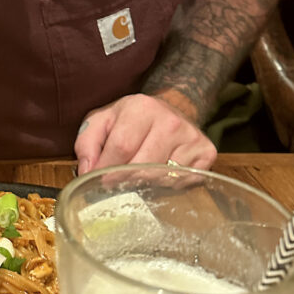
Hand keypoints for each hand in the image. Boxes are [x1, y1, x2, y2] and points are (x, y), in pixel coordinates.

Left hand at [74, 93, 216, 174]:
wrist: (169, 110)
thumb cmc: (130, 120)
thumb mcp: (102, 122)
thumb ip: (87, 143)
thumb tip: (87, 171)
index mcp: (142, 108)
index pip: (122, 147)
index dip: (106, 169)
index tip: (99, 180)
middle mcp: (170, 121)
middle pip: (143, 166)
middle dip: (124, 180)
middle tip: (117, 184)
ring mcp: (191, 137)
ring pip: (162, 177)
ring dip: (145, 184)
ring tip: (137, 177)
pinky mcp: (206, 152)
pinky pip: (182, 182)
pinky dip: (167, 186)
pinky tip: (160, 175)